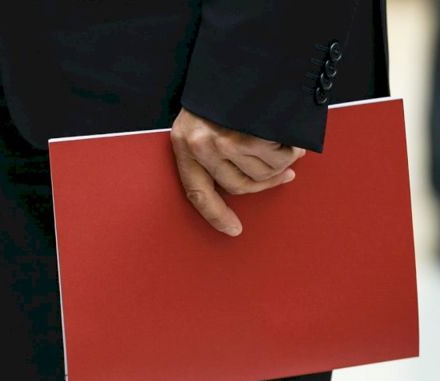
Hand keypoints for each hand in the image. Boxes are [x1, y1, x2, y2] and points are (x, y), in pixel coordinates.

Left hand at [170, 107, 305, 235]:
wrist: (236, 56)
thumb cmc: (222, 94)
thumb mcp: (203, 122)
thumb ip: (212, 154)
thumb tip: (239, 188)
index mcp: (184, 145)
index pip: (196, 193)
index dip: (215, 215)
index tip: (233, 231)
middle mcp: (200, 146)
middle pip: (240, 185)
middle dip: (267, 182)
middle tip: (285, 175)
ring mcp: (223, 140)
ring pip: (262, 171)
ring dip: (281, 162)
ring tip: (285, 145)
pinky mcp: (248, 133)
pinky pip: (276, 157)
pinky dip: (290, 149)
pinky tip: (290, 136)